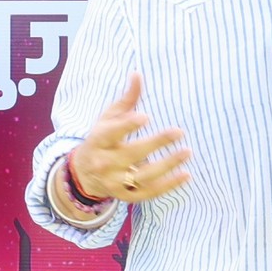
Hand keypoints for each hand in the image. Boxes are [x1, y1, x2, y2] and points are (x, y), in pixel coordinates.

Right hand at [64, 73, 190, 203]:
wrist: (84, 175)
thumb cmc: (101, 140)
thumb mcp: (107, 119)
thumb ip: (126, 100)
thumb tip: (138, 74)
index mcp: (99, 141)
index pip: (111, 133)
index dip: (127, 126)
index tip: (145, 117)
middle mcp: (106, 163)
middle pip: (132, 154)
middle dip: (155, 143)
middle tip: (178, 131)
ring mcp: (116, 182)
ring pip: (143, 176)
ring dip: (167, 165)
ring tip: (187, 152)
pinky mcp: (127, 196)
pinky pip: (150, 192)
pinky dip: (168, 186)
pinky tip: (185, 175)